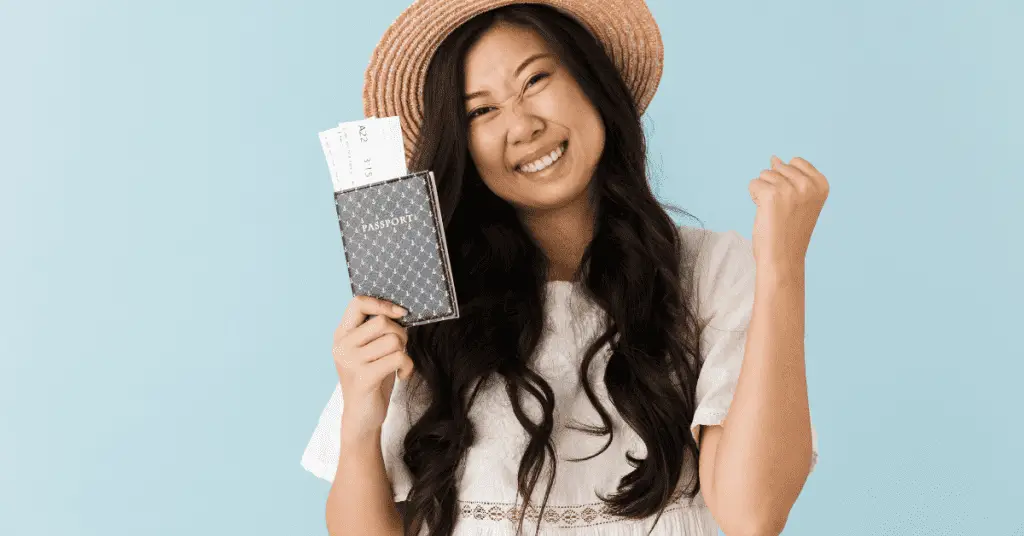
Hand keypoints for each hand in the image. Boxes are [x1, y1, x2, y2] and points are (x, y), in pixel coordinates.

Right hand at [332, 295, 414, 440]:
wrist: (362, 417)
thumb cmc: (371, 379)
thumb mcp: (368, 349)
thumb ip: (375, 330)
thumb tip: (400, 311)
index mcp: (341, 334)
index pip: (358, 303)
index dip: (383, 304)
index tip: (400, 314)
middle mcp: (342, 346)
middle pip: (383, 322)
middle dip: (401, 333)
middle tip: (400, 349)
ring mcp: (350, 362)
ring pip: (393, 340)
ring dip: (404, 351)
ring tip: (398, 363)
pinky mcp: (363, 378)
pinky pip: (398, 358)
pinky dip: (407, 366)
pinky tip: (402, 375)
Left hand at [748, 156, 829, 273]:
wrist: (783, 257)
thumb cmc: (789, 231)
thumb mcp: (799, 199)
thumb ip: (791, 177)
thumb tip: (774, 157)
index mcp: (821, 184)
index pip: (795, 162)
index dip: (786, 180)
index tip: (791, 201)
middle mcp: (808, 185)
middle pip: (778, 167)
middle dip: (774, 185)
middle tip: (781, 209)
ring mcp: (790, 189)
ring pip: (764, 174)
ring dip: (763, 192)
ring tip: (773, 212)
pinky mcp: (771, 194)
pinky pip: (753, 184)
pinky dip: (754, 197)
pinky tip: (764, 213)